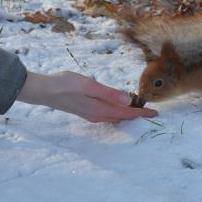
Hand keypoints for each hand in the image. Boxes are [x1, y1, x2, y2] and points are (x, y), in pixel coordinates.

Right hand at [17, 71, 157, 122]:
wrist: (44, 90)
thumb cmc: (66, 85)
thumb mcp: (89, 85)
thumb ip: (109, 93)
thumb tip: (129, 100)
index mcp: (100, 109)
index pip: (127, 114)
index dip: (142, 113)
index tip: (156, 113)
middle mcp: (98, 115)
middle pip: (123, 117)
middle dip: (137, 115)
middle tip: (151, 112)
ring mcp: (92, 114)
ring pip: (115, 116)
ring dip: (128, 114)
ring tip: (139, 109)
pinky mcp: (86, 111)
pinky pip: (108, 114)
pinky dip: (118, 111)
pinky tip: (119, 106)